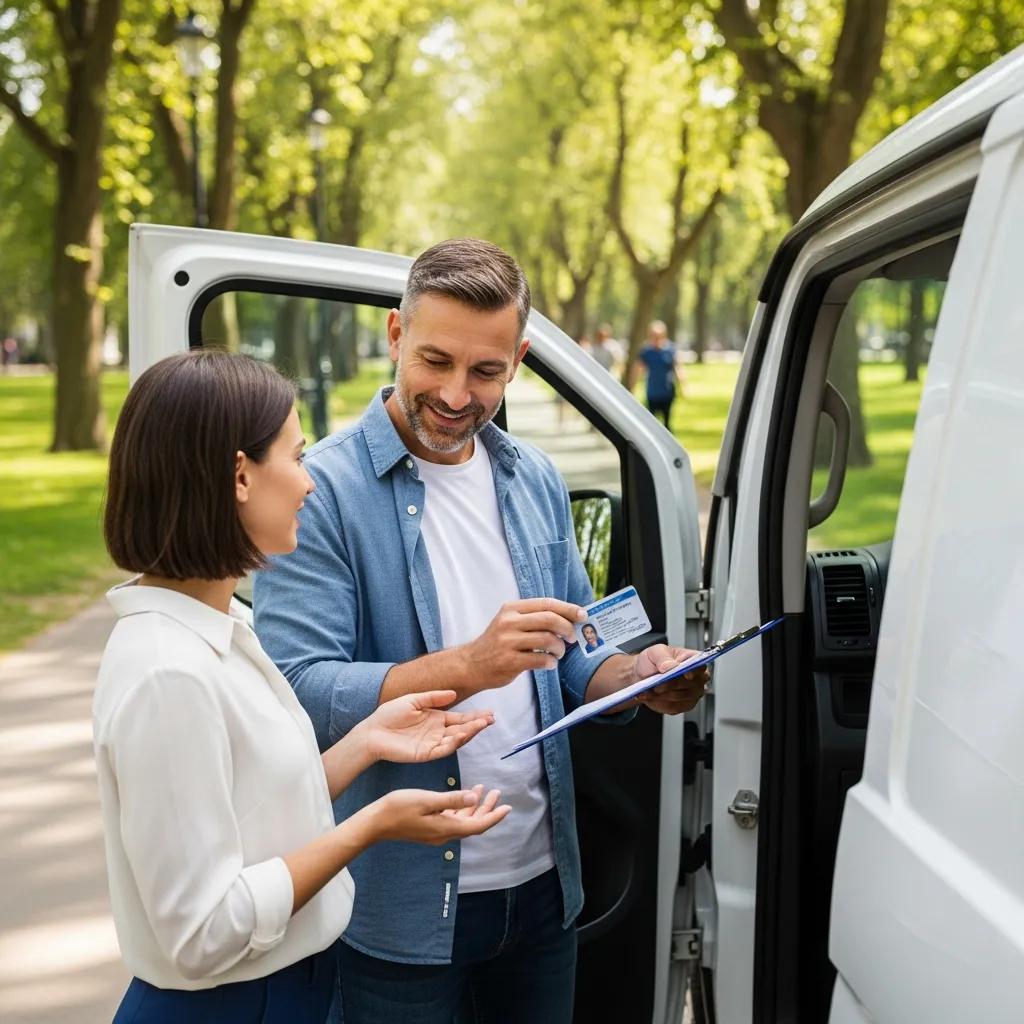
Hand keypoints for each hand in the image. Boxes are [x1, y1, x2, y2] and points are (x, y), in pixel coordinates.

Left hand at [361, 690, 493, 763]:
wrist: (373, 731)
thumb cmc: (389, 714)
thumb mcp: (413, 700)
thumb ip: (433, 697)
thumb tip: (453, 694)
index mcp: (436, 718)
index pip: (460, 718)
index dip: (474, 716)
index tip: (489, 713)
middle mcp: (438, 732)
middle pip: (462, 729)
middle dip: (477, 725)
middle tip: (490, 720)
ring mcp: (433, 744)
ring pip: (456, 740)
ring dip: (470, 733)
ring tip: (482, 725)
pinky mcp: (426, 754)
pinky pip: (444, 749)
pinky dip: (455, 743)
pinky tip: (463, 735)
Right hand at [366, 788, 510, 845]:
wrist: (374, 824)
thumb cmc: (398, 808)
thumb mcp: (427, 800)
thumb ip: (452, 800)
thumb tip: (475, 799)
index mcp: (446, 828)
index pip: (478, 825)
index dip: (494, 816)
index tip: (508, 807)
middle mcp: (444, 834)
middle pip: (473, 824)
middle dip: (488, 809)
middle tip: (498, 793)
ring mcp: (436, 833)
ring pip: (463, 822)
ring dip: (475, 807)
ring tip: (485, 789)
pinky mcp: (429, 828)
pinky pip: (452, 820)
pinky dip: (461, 808)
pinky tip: (462, 796)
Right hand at [457, 598, 584, 690]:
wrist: (471, 665)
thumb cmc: (497, 643)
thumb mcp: (510, 623)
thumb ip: (533, 619)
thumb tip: (568, 619)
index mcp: (511, 609)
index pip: (546, 603)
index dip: (568, 609)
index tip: (583, 615)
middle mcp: (508, 622)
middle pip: (549, 619)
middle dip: (567, 628)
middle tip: (573, 638)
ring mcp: (508, 642)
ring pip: (547, 639)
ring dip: (560, 648)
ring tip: (559, 653)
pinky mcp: (509, 661)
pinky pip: (540, 659)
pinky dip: (551, 662)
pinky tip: (549, 663)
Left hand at [631, 644, 709, 715]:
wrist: (642, 675)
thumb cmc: (653, 662)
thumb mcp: (655, 652)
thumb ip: (663, 656)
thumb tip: (671, 666)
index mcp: (693, 660)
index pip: (700, 666)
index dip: (695, 671)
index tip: (686, 674)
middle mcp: (696, 678)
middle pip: (688, 684)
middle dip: (670, 684)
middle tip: (656, 684)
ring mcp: (691, 694)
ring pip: (678, 696)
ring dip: (661, 694)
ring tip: (648, 689)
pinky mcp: (682, 706)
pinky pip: (671, 706)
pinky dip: (657, 701)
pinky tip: (647, 695)